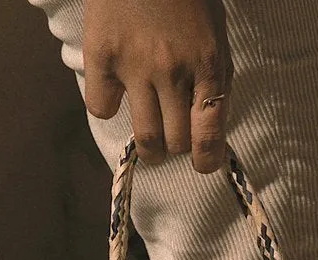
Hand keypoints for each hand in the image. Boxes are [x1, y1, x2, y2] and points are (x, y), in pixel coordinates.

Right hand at [83, 0, 231, 173]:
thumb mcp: (215, 36)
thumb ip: (215, 80)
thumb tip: (211, 130)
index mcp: (208, 66)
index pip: (209, 134)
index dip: (207, 160)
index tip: (203, 164)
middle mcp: (173, 72)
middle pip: (176, 142)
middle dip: (177, 147)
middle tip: (173, 139)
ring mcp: (135, 66)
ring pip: (145, 138)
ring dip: (150, 147)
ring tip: (151, 141)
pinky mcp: (102, 55)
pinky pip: (101, 108)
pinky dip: (108, 108)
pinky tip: (115, 94)